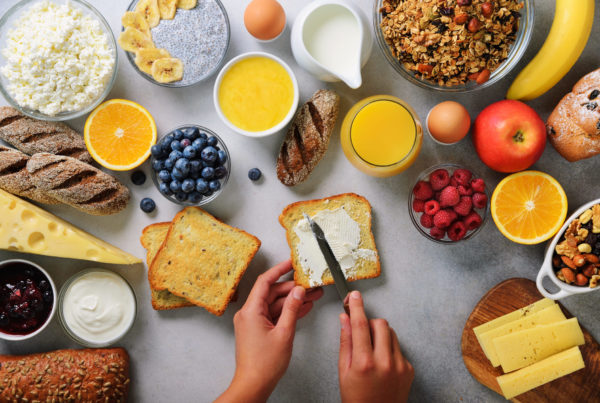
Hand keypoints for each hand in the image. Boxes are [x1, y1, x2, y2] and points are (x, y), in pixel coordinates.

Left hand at [216, 260, 322, 402]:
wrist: (253, 385)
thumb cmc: (264, 365)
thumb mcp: (284, 333)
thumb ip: (293, 309)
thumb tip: (299, 291)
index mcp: (251, 311)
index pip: (265, 282)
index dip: (279, 270)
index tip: (291, 263)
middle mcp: (249, 313)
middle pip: (272, 293)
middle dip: (293, 289)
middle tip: (310, 285)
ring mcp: (253, 322)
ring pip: (275, 304)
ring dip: (293, 301)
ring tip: (312, 296)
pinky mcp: (258, 330)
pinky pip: (274, 315)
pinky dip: (288, 312)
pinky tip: (303, 308)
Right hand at [338, 291, 413, 402]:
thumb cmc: (356, 399)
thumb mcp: (343, 371)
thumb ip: (346, 342)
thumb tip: (345, 319)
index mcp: (364, 362)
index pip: (360, 325)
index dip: (357, 307)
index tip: (354, 296)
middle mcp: (385, 362)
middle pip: (380, 324)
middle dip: (370, 323)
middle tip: (362, 333)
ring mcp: (400, 366)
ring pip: (391, 334)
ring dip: (380, 336)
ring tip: (371, 352)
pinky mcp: (409, 369)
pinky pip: (398, 348)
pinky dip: (389, 350)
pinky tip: (382, 364)